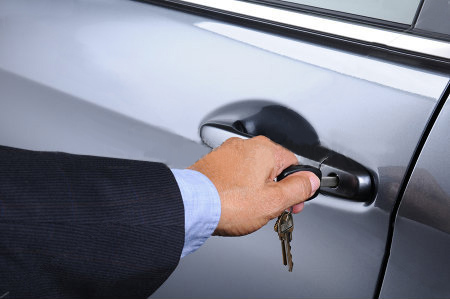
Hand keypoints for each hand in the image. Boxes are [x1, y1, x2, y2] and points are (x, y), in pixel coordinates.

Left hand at [188, 136, 319, 235]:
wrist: (191, 205)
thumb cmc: (228, 202)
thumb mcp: (274, 201)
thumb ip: (299, 188)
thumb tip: (311, 180)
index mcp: (265, 149)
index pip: (293, 164)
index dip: (297, 187)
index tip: (293, 203)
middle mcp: (245, 146)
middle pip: (273, 168)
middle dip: (276, 190)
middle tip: (271, 209)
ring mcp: (227, 153)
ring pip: (252, 172)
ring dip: (256, 189)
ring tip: (249, 209)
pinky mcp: (213, 163)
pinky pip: (234, 174)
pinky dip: (238, 187)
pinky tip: (234, 202)